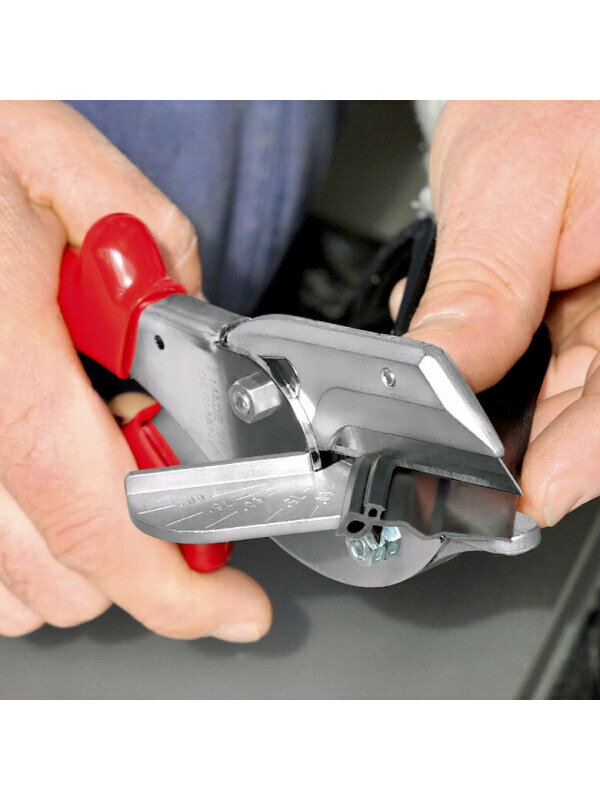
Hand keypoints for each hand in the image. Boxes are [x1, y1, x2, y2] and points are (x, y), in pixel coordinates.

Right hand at [0, 101, 270, 639]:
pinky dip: (27, 550)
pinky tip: (52, 491)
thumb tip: (195, 334)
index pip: (87, 510)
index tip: (228, 604)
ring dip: (83, 557)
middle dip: (143, 557)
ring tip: (109, 474)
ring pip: (11, 585)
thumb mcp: (70, 165)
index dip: (169, 585)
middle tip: (175, 491)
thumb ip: (156, 256)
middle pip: (55, 569)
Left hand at [390, 101, 599, 527]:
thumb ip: (481, 290)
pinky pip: (548, 371)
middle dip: (524, 442)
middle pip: (594, 407)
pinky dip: (497, 378)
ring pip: (568, 398)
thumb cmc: (547, 98)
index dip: (581, 455)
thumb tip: (447, 374)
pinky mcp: (586, 319)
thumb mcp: (506, 188)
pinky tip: (467, 357)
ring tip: (451, 389)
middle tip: (462, 467)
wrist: (538, 79)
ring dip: (501, 409)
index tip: (527, 493)